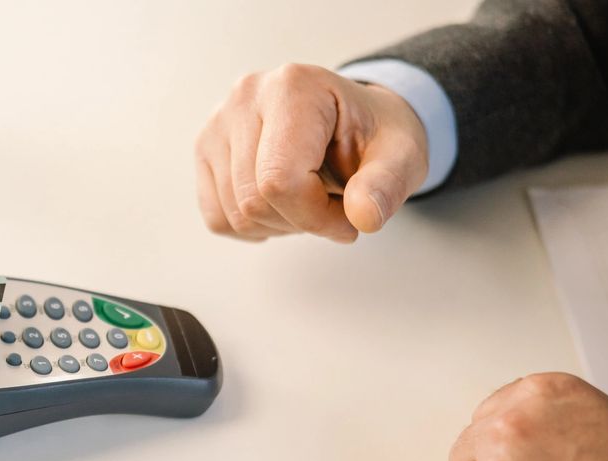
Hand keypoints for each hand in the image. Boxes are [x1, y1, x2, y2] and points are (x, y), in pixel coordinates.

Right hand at [194, 64, 427, 242]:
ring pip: (235, 215)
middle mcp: (245, 98)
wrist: (354, 121)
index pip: (279, 180)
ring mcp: (217, 124)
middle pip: (252, 201)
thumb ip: (386, 184)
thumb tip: (364, 217)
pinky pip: (218, 217)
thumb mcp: (402, 155)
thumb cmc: (374, 135)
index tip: (349, 219)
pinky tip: (281, 203)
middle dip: (300, 221)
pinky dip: (252, 226)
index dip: (315, 217)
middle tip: (332, 206)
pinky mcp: (205, 149)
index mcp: (293, 88)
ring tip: (308, 198)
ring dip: (279, 225)